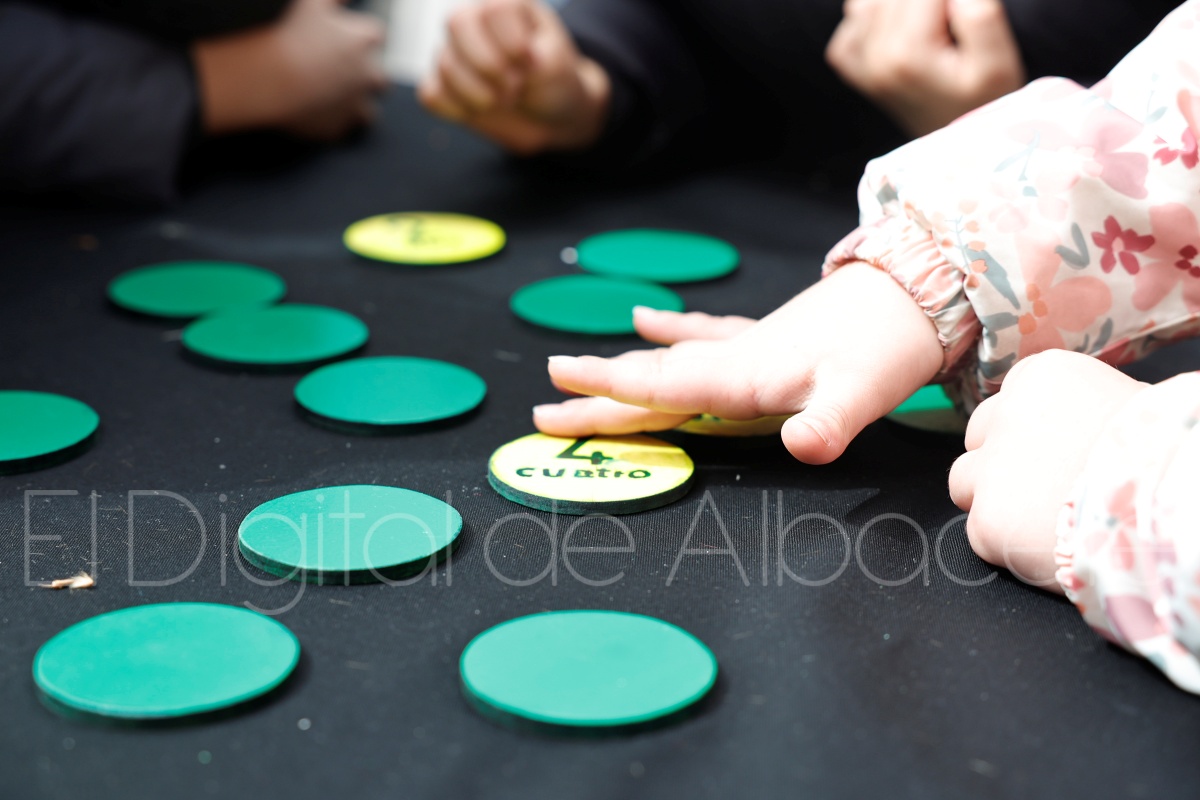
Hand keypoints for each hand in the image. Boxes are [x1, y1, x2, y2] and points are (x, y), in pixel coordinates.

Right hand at [193, 0, 386, 140]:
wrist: (269, 77)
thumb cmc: (287, 35)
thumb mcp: (311, 3)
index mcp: (363, 40)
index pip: (375, 36)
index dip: (358, 38)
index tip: (343, 41)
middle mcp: (368, 75)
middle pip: (378, 78)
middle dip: (362, 76)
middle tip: (334, 73)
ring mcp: (355, 105)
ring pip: (367, 111)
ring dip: (353, 105)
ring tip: (326, 99)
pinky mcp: (339, 129)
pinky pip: (342, 129)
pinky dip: (332, 123)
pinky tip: (313, 114)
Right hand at [418, 0, 609, 154]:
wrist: (547, 115)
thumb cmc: (554, 82)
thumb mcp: (560, 66)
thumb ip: (542, 57)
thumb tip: (516, 58)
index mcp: (507, 6)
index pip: (493, 9)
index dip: (511, 45)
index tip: (530, 65)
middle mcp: (475, 21)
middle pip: (458, 22)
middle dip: (488, 65)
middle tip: (514, 88)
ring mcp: (455, 52)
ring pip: (446, 64)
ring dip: (479, 94)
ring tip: (506, 101)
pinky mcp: (443, 84)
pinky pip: (432, 94)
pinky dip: (457, 109)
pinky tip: (480, 110)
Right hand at [533, 263, 942, 464]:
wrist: (919, 292)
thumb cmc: (887, 350)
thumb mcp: (862, 392)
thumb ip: (827, 422)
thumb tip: (800, 448)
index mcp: (740, 376)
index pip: (657, 387)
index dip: (603, 392)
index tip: (553, 390)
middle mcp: (732, 360)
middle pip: (648, 381)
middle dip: (595, 398)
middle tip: (542, 413)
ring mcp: (747, 346)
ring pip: (667, 360)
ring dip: (622, 369)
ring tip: (577, 369)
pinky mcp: (766, 339)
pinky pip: (704, 336)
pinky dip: (673, 329)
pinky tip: (647, 316)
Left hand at [825, 0, 1024, 135]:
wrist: (959, 150)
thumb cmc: (984, 104)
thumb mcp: (997, 61)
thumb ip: (979, 13)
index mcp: (908, 52)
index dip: (951, 0)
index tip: (961, 18)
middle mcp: (874, 58)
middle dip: (928, 2)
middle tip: (948, 28)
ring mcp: (859, 65)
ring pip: (868, 1)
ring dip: (900, 5)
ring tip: (931, 27)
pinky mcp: (853, 69)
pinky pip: (852, 21)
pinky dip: (874, 16)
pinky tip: (903, 32)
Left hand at [948, 351, 1145, 590]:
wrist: (1171, 507)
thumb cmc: (1161, 456)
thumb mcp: (1125, 406)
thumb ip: (1079, 410)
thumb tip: (1073, 425)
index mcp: (1040, 377)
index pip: (1009, 401)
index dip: (1029, 432)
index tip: (1055, 453)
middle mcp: (1005, 414)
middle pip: (979, 438)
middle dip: (1002, 463)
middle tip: (1045, 490)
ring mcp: (991, 469)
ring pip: (965, 483)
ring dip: (994, 501)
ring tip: (1044, 519)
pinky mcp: (988, 521)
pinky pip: (980, 533)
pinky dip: (1007, 544)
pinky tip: (1048, 546)